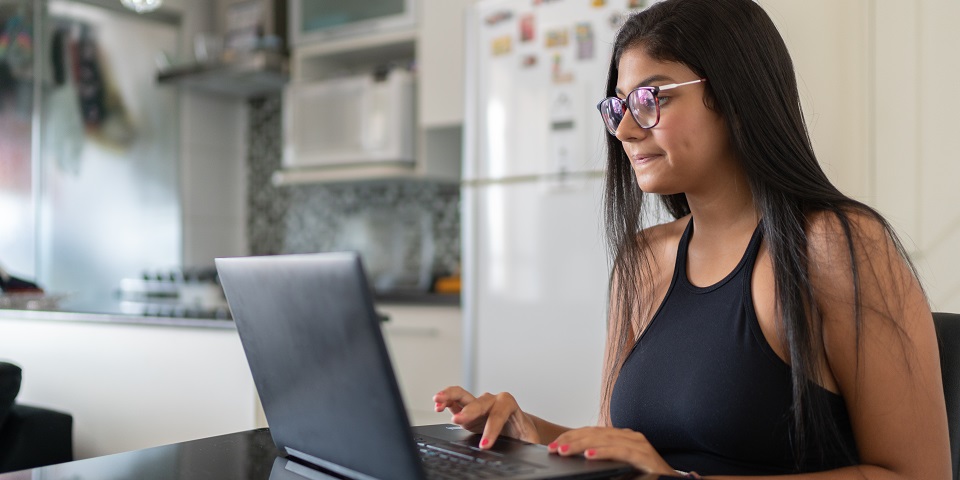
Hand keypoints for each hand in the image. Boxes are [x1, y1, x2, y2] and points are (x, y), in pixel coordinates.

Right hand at [433, 386, 539, 448]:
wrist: (520, 428)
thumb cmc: (524, 433)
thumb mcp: (530, 440)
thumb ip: (529, 443)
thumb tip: (534, 451)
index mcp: (508, 404)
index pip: (499, 415)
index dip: (491, 430)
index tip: (485, 445)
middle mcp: (492, 400)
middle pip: (479, 403)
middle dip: (469, 412)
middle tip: (458, 420)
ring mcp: (478, 403)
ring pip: (462, 394)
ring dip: (450, 396)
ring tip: (438, 400)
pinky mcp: (467, 410)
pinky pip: (454, 401)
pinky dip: (445, 402)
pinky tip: (437, 405)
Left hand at [547, 426, 673, 474]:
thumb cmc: (645, 477)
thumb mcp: (618, 468)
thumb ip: (602, 462)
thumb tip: (578, 460)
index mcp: (621, 437)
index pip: (591, 432)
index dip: (571, 436)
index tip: (553, 444)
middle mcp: (630, 436)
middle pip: (594, 433)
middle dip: (571, 439)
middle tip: (552, 447)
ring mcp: (638, 443)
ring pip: (604, 440)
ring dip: (581, 444)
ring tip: (564, 450)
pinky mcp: (644, 455)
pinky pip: (621, 451)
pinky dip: (603, 452)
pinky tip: (588, 455)